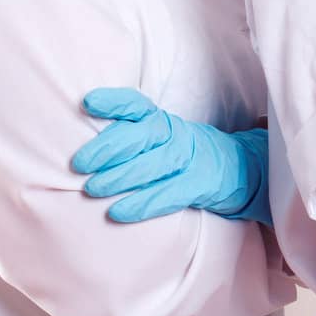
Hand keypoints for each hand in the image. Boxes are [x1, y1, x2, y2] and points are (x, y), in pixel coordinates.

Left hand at [72, 87, 270, 225]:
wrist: (238, 170)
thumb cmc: (182, 157)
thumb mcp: (159, 140)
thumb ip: (126, 139)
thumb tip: (77, 151)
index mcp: (162, 122)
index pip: (137, 105)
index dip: (114, 102)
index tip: (88, 102)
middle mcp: (176, 135)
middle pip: (144, 134)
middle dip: (109, 147)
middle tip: (79, 164)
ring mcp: (192, 160)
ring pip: (156, 164)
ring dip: (122, 176)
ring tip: (92, 189)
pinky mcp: (201, 185)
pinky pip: (171, 194)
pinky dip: (144, 203)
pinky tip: (118, 213)